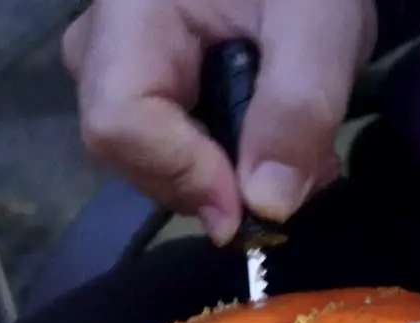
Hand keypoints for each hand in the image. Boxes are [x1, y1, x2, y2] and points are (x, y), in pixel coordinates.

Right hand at [62, 0, 369, 243]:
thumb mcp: (319, 24)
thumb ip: (296, 106)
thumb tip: (265, 206)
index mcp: (128, 15)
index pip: (119, 123)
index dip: (186, 176)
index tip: (259, 204)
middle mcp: (101, 49)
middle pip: (135, 156)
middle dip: (222, 183)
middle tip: (308, 169)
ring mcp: (117, 74)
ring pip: (156, 165)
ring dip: (234, 180)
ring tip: (305, 150)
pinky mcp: (145, 94)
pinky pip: (173, 155)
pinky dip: (232, 167)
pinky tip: (280, 144)